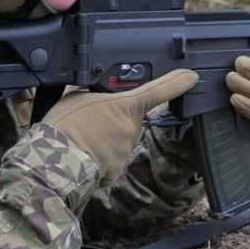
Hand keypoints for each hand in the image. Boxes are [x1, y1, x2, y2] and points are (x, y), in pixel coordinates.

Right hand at [43, 70, 197, 185]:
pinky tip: (84, 156)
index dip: (177, 83)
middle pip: (128, 121)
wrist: (56, 160)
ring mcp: (126, 151)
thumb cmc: (66, 124)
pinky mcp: (117, 171)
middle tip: (88, 123)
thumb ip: (92, 93)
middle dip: (113, 122)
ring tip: (81, 140)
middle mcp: (132, 128)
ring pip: (118, 142)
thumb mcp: (76, 96)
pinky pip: (110, 162)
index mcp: (126, 106)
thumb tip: (89, 89)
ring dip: (104, 141)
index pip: (158, 90)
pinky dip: (99, 160)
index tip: (192, 77)